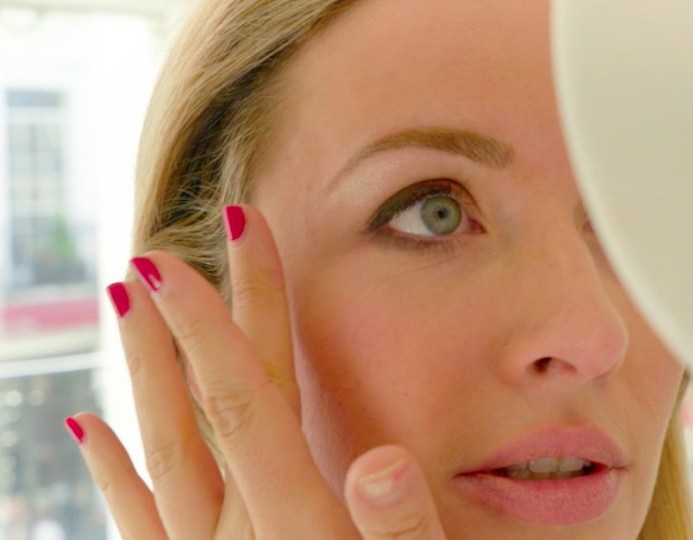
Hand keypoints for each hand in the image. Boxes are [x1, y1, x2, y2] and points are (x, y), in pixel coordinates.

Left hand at [68, 204, 445, 538]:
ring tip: (123, 309)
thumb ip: (401, 532)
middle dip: (198, 323)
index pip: (249, 400)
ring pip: (166, 450)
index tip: (202, 248)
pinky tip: (88, 427)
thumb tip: (374, 460)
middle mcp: (241, 534)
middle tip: (168, 249)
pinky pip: (141, 522)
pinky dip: (113, 470)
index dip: (224, 321)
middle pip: (214, 407)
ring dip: (146, 374)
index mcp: (299, 522)